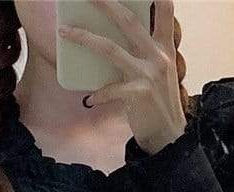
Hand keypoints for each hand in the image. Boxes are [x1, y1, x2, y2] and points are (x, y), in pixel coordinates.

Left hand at [57, 0, 185, 154]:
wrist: (169, 136)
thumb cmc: (158, 102)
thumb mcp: (159, 71)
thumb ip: (145, 51)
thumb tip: (111, 35)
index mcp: (165, 46)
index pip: (165, 10)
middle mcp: (159, 56)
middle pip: (128, 20)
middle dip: (105, 2)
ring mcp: (149, 74)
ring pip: (111, 49)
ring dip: (84, 38)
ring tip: (64, 31)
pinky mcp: (139, 94)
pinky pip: (111, 89)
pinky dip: (98, 94)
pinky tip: (89, 99)